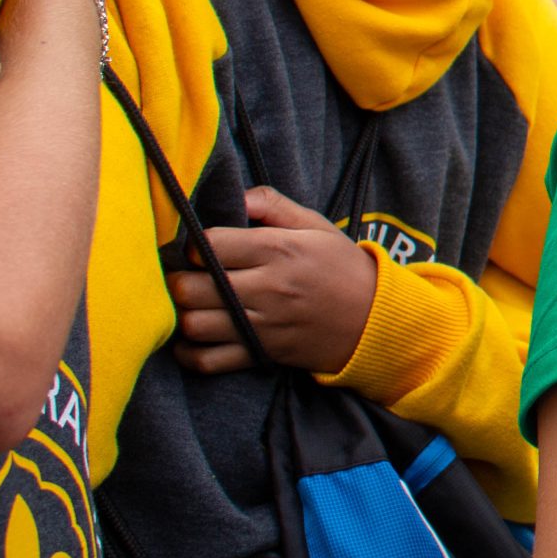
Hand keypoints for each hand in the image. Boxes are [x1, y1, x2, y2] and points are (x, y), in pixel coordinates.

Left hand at [169, 186, 378, 374]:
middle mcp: (267, 288)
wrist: (377, 319)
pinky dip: (190, 353)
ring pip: (194, 324)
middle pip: (191, 287)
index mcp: (278, 250)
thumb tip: (236, 196)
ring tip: (193, 304)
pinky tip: (194, 338)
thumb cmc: (342, 268)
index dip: (194, 244)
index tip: (200, 248)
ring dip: (184, 314)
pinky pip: (208, 361)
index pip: (210, 244)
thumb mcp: (317, 226)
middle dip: (179, 279)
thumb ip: (273, 204)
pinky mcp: (262, 354)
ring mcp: (263, 325)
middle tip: (187, 276)